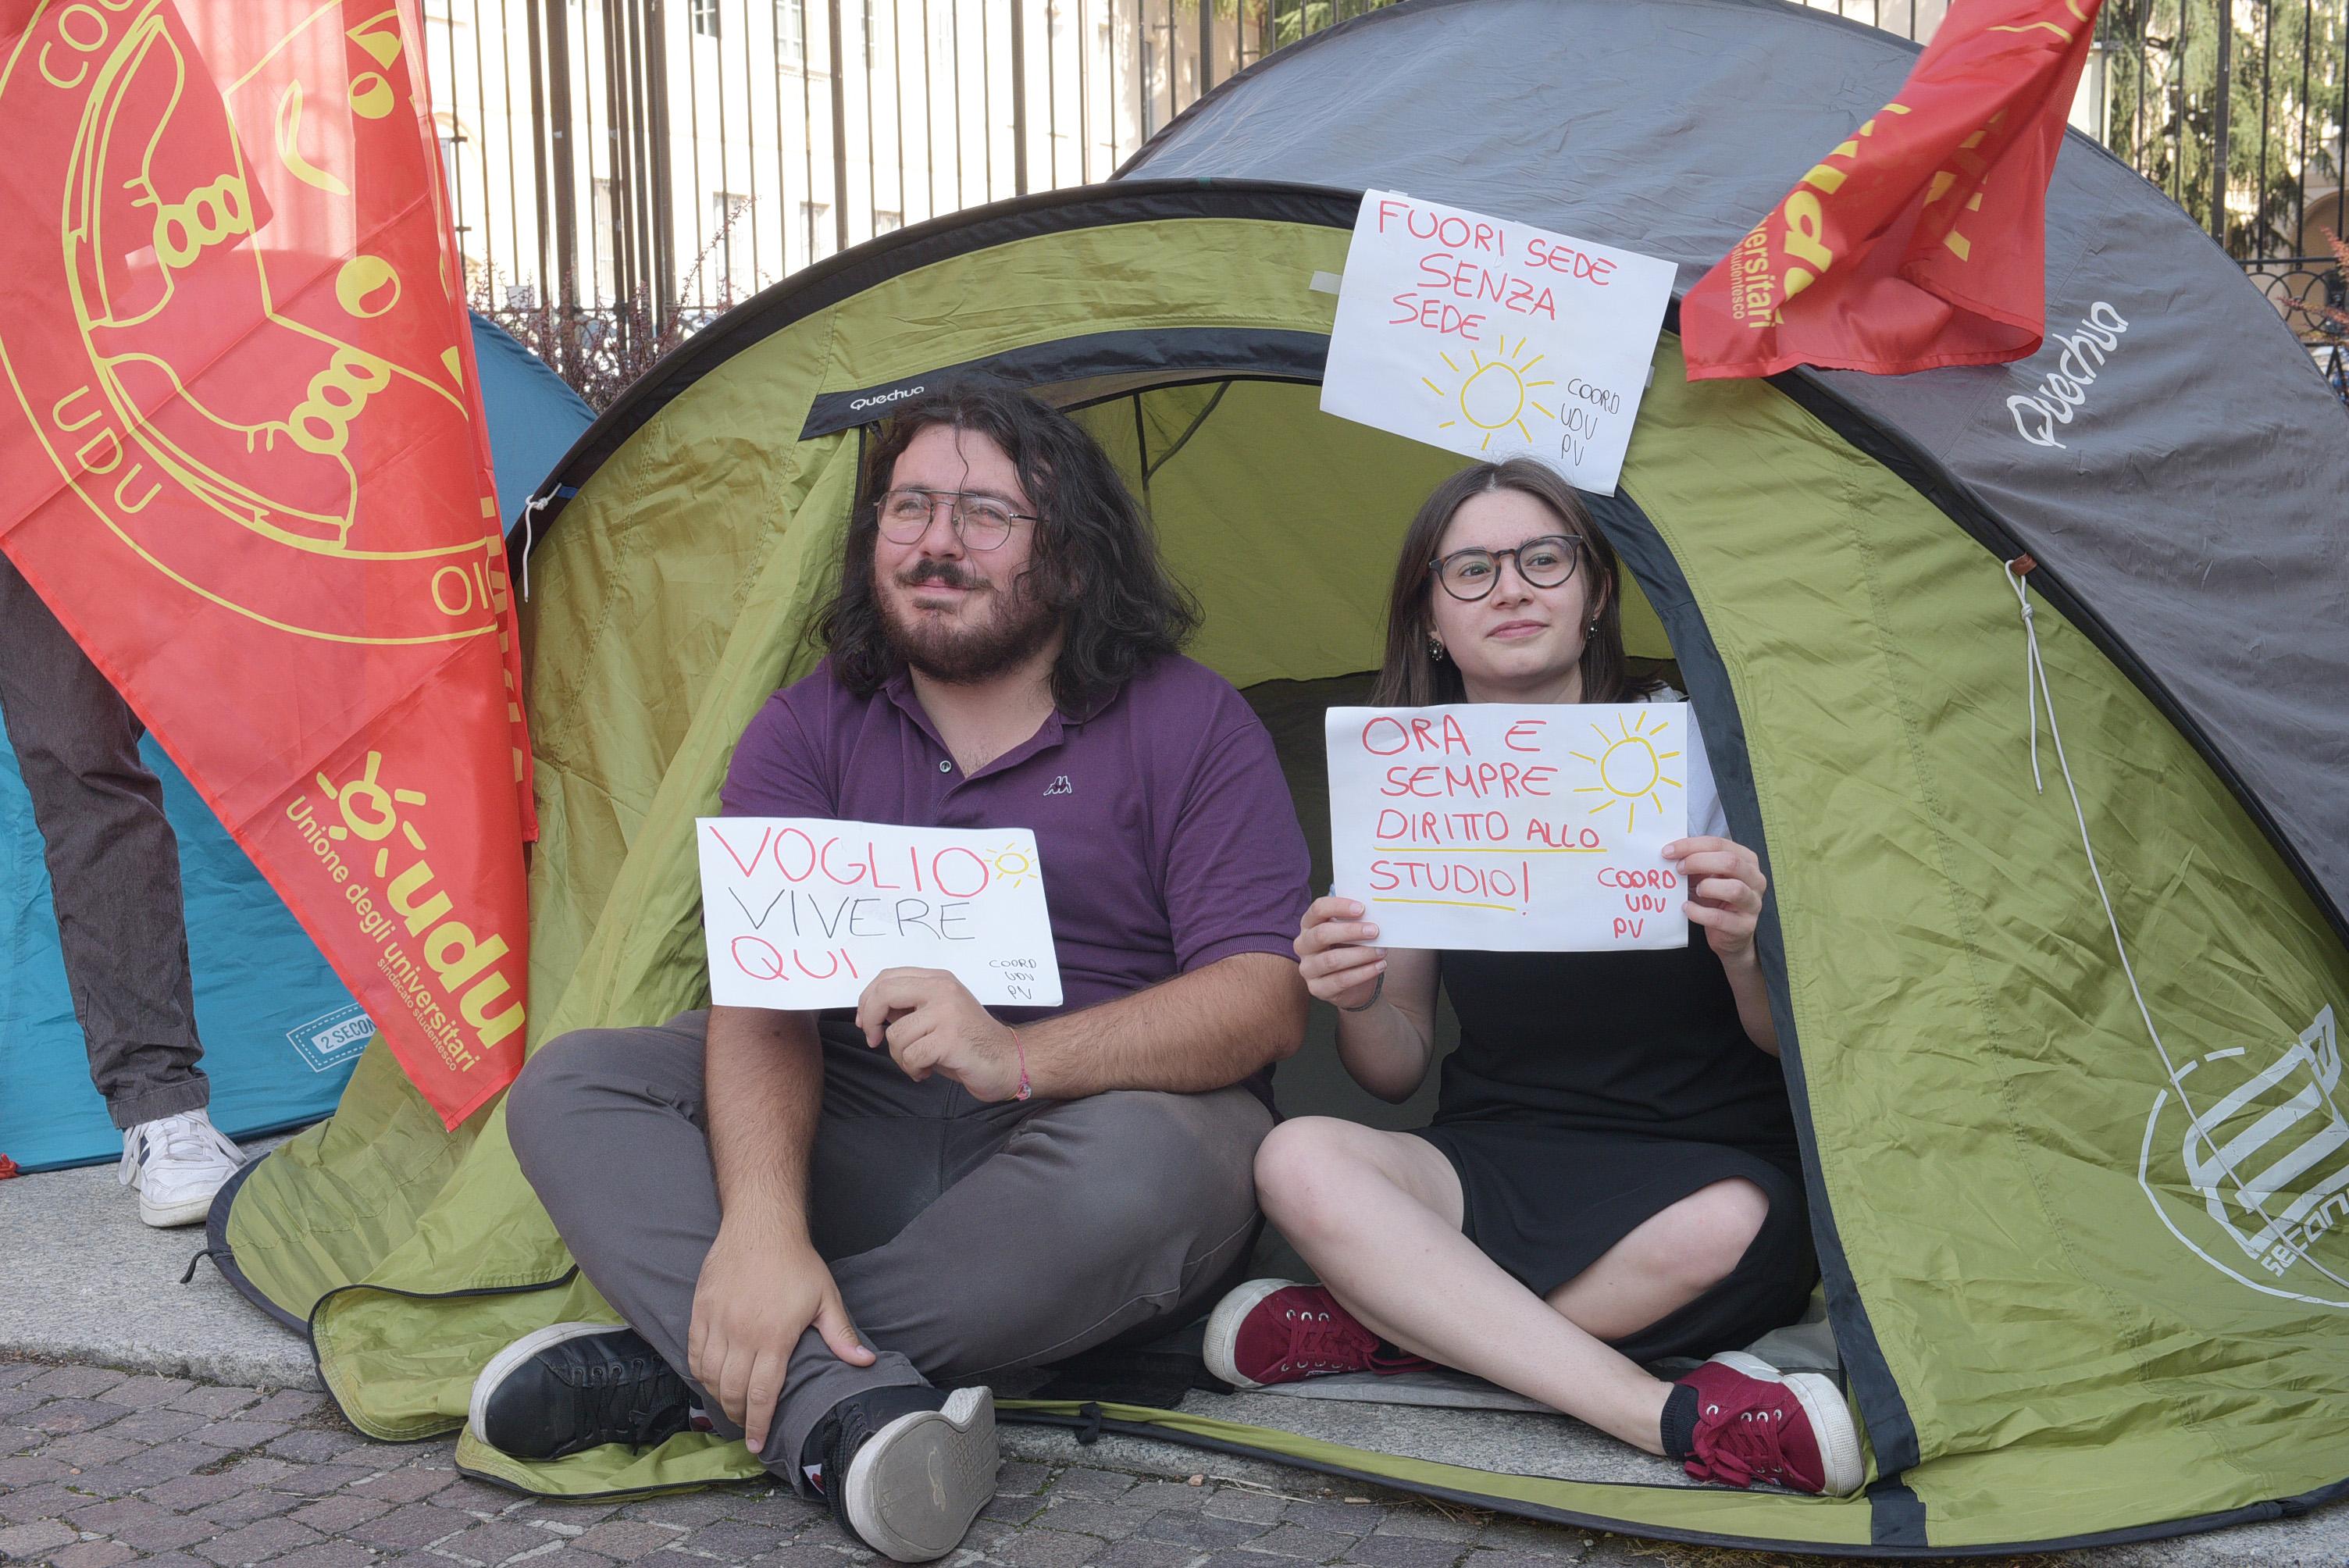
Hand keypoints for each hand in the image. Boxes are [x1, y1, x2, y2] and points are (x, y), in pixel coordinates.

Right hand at [688, 1220, 874, 1453]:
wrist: (761, 1227)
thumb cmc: (797, 1263)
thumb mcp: (826, 1298)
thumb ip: (842, 1335)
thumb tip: (865, 1363)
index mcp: (774, 1338)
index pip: (762, 1394)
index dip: (759, 1425)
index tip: (756, 1445)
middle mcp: (742, 1335)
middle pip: (732, 1391)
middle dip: (739, 1417)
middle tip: (746, 1428)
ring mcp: (717, 1323)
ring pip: (709, 1375)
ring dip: (718, 1397)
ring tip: (730, 1406)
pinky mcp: (701, 1311)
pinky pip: (694, 1352)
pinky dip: (699, 1373)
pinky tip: (709, 1379)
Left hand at [854, 967, 1023, 1099]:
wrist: (1008, 1060)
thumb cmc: (969, 1043)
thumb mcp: (937, 1015)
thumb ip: (910, 1008)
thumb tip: (873, 1012)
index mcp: (938, 980)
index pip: (888, 977)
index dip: (868, 1000)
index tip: (866, 1022)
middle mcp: (942, 990)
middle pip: (884, 994)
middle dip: (871, 1020)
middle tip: (874, 1040)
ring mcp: (947, 1012)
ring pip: (896, 1034)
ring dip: (900, 1057)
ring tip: (919, 1062)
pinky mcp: (949, 1038)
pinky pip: (911, 1056)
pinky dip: (913, 1070)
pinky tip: (927, 1071)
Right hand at [1295, 896, 1386, 1009]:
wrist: (1353, 983)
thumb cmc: (1350, 948)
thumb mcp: (1351, 932)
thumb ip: (1357, 921)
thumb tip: (1376, 912)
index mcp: (1309, 924)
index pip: (1318, 909)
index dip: (1339, 906)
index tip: (1362, 908)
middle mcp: (1303, 945)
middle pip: (1322, 934)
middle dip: (1351, 931)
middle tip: (1375, 931)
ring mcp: (1307, 968)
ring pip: (1332, 960)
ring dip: (1361, 954)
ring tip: (1381, 951)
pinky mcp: (1317, 988)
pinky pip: (1341, 980)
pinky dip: (1363, 973)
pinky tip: (1379, 966)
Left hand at [1663, 836, 1766, 962]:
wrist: (1728, 934)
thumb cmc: (1716, 899)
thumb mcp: (1707, 875)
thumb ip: (1695, 861)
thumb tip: (1670, 852)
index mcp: (1747, 860)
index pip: (1719, 844)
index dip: (1691, 845)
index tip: (1668, 852)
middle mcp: (1755, 879)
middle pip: (1730, 862)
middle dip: (1698, 862)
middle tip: (1678, 869)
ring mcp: (1753, 903)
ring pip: (1734, 889)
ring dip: (1707, 887)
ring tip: (1694, 891)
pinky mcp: (1744, 926)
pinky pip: (1719, 917)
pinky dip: (1698, 912)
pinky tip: (1687, 908)